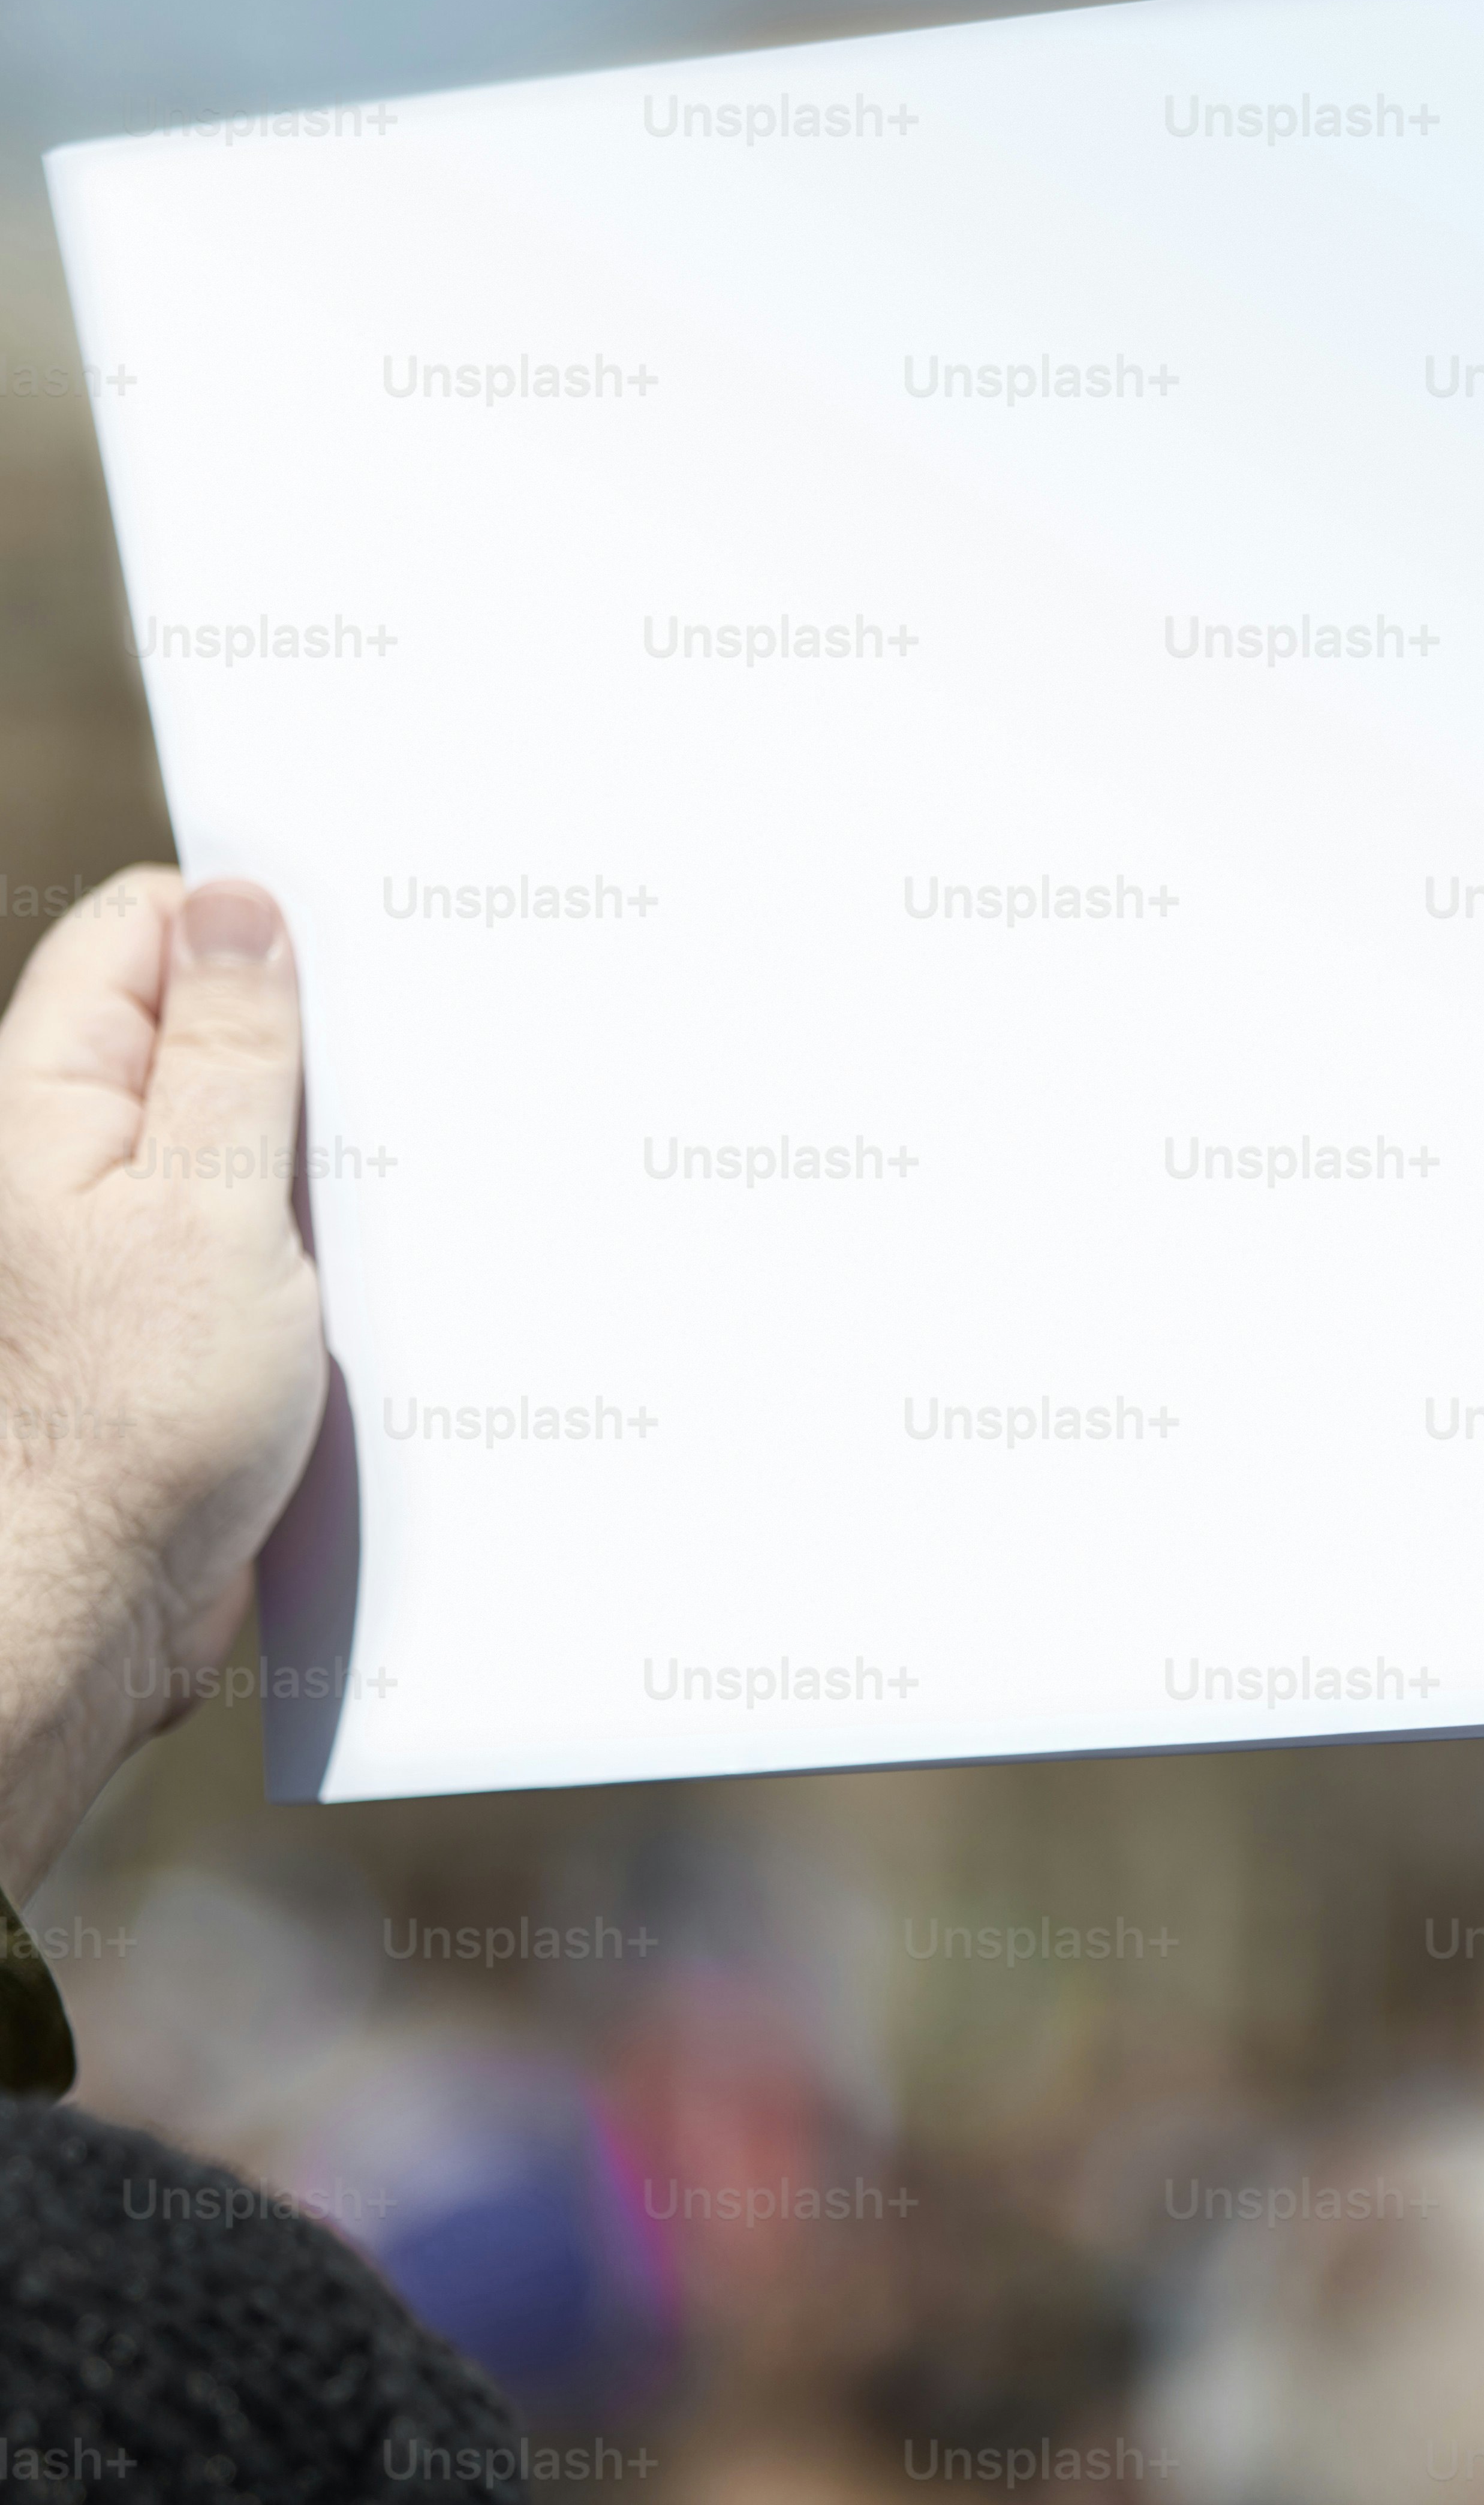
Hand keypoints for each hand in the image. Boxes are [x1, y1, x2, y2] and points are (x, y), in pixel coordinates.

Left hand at [0, 870, 324, 1904]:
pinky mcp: (177, 1304)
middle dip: (308, 1035)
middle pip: (202, 1017)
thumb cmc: (134, 1420)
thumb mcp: (208, 1206)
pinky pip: (256, 1219)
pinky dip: (318, 1225)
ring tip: (400, 1180)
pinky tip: (380, 1258)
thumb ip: (230, 1050)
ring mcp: (128, 1227)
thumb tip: (239, 903)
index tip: (359, 957)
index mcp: (56, 1094)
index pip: (148, 926)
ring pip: (241, 1124)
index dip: (253, 923)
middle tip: (406, 1072)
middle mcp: (78, 1146)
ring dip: (323, 1144)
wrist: (96, 1601)